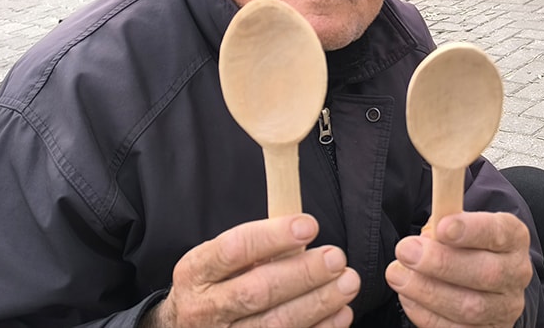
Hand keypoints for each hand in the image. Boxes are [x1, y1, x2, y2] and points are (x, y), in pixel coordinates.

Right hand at [143, 214, 358, 327]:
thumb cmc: (217, 284)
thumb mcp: (220, 260)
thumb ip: (256, 246)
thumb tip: (304, 230)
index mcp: (196, 271)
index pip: (233, 249)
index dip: (273, 237)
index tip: (309, 226)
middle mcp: (204, 308)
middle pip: (257, 292)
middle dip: (303, 274)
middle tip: (336, 258)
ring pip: (275, 324)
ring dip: (318, 303)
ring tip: (348, 283)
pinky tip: (340, 313)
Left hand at [386, 212, 532, 326]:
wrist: (476, 278)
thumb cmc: (463, 244)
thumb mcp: (457, 224)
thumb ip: (444, 224)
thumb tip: (428, 236)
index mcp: (513, 239)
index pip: (499, 232)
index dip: (471, 230)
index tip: (441, 227)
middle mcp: (515, 274)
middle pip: (487, 273)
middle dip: (441, 262)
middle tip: (406, 250)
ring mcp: (504, 308)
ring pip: (471, 307)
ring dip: (428, 290)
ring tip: (397, 274)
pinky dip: (426, 313)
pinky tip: (408, 295)